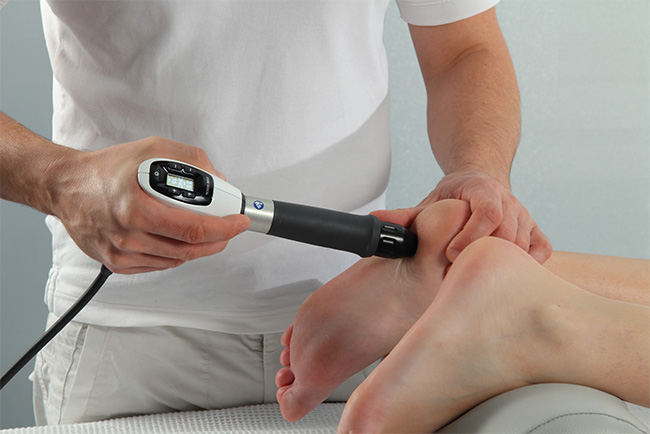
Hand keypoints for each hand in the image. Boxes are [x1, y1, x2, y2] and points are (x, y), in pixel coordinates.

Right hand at [46, 137, 249, 273]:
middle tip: (229, 229)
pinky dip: (176, 255)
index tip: (238, 221)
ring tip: (208, 233)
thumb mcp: (150, 148)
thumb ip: (188, 159)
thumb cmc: (104, 170)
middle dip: (218, 240)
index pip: (193, 228)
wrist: (66, 187)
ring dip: (199, 248)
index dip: (224, 228)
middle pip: (189, 249)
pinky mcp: (117, 263)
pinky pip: (158, 265)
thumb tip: (215, 177)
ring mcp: (122, 253)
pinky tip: (180, 241)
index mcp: (137, 209)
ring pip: (176, 259)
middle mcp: (128, 235)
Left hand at [374, 171, 550, 263]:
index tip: (452, 254)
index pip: (489, 210)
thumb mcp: (429, 202)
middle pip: (508, 230)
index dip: (473, 234)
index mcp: (483, 190)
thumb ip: (404, 215)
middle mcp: (509, 201)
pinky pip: (541, 249)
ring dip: (503, 263)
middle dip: (484, 255)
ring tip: (477, 279)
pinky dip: (529, 263)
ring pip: (525, 242)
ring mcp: (524, 216)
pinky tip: (505, 275)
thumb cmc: (455, 197)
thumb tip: (375, 221)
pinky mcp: (534, 231)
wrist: (480, 181)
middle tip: (460, 273)